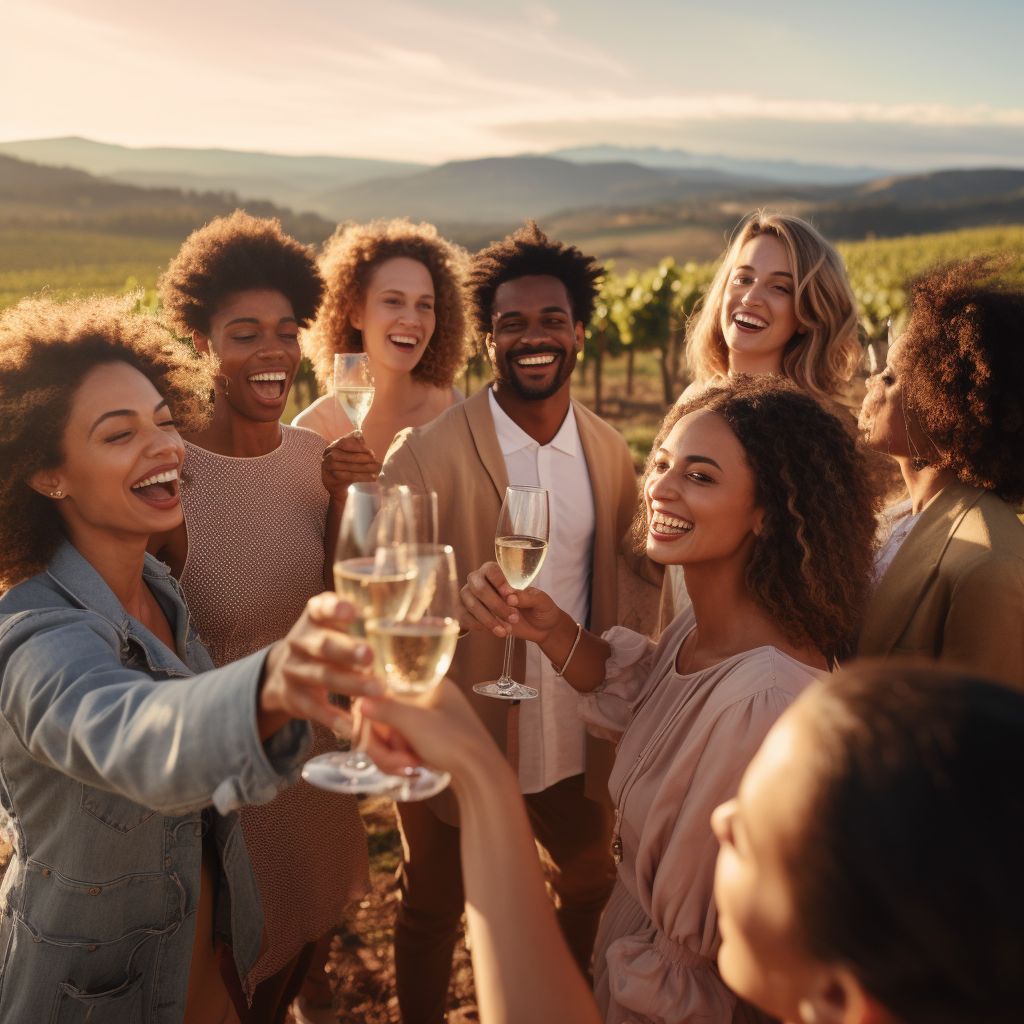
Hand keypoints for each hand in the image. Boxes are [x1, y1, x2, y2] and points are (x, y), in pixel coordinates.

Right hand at [258, 592, 382, 736]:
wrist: (284, 674)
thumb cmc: (326, 644)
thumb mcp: (334, 627)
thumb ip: (362, 623)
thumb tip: (416, 623)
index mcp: (314, 618)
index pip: (320, 608)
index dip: (334, 608)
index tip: (352, 612)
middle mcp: (299, 641)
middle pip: (323, 645)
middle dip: (347, 651)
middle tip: (371, 656)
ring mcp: (293, 670)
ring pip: (322, 676)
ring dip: (351, 684)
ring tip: (378, 691)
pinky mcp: (294, 698)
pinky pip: (315, 709)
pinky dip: (335, 719)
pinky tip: (354, 726)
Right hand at [321, 432, 381, 498]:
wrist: (336, 486)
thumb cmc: (345, 467)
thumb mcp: (349, 454)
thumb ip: (355, 443)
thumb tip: (360, 433)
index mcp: (332, 446)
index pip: (344, 443)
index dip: (358, 446)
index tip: (371, 451)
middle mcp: (328, 456)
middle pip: (346, 455)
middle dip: (362, 457)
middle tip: (375, 460)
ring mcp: (327, 468)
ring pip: (348, 467)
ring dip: (364, 468)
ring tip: (376, 468)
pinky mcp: (331, 479)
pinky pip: (349, 477)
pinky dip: (362, 477)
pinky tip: (373, 477)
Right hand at [356, 679, 502, 783]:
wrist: (481, 777)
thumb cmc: (454, 743)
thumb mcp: (415, 724)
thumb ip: (385, 709)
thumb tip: (359, 702)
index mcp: (428, 684)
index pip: (385, 690)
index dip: (374, 714)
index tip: (370, 732)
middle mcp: (426, 698)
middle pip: (383, 716)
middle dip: (385, 744)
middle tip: (401, 760)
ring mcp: (426, 721)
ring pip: (388, 735)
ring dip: (392, 756)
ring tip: (409, 767)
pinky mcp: (426, 741)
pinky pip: (398, 747)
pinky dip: (400, 761)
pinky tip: (414, 769)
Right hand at [459, 561, 561, 643]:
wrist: (541, 628)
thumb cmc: (540, 608)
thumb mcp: (540, 600)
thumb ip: (526, 596)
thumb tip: (510, 598)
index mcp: (498, 572)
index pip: (490, 570)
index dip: (498, 582)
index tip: (510, 597)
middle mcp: (481, 582)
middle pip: (478, 588)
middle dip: (495, 605)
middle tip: (514, 617)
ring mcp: (472, 598)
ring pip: (471, 604)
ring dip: (489, 619)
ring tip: (507, 630)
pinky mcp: (469, 614)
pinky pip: (465, 617)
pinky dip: (479, 625)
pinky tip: (495, 631)